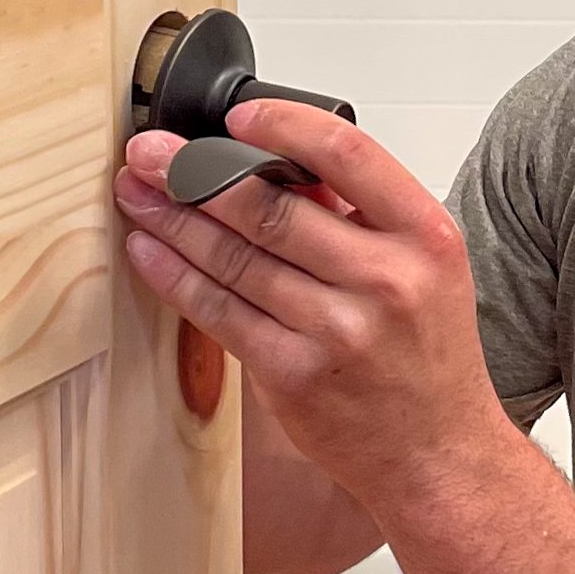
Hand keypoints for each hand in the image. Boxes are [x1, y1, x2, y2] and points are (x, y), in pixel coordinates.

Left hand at [112, 101, 513, 516]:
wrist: (437, 455)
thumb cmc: (428, 358)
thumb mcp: (424, 268)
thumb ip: (360, 215)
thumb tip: (276, 163)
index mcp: (425, 236)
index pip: (347, 152)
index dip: (281, 125)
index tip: (234, 118)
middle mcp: (384, 280)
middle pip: (271, 207)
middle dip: (194, 171)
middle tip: (150, 151)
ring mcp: (337, 330)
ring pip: (234, 258)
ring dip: (172, 220)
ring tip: (137, 194)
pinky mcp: (293, 375)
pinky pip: (219, 313)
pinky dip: (175, 277)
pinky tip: (150, 251)